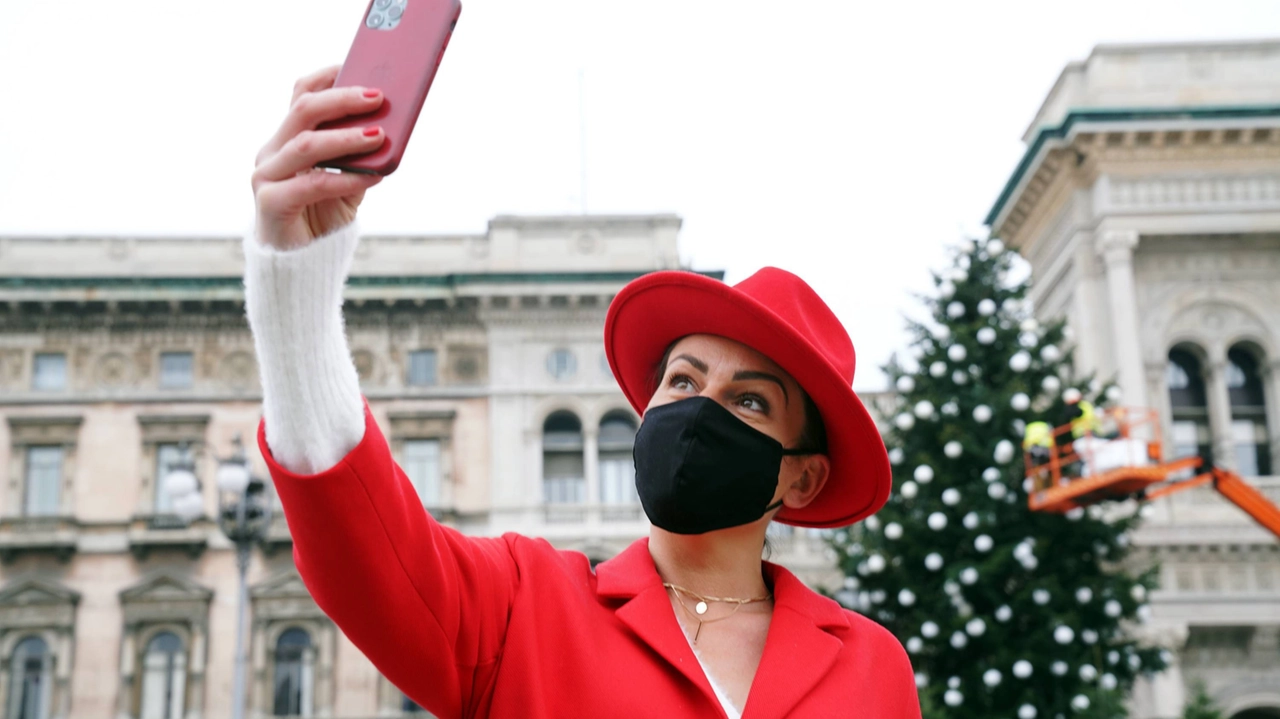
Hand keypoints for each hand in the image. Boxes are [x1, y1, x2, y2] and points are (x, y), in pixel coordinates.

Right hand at [251, 65, 386, 250]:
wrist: (302, 264)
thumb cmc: (325, 216)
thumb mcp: (350, 180)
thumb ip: (363, 156)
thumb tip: (393, 129)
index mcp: (288, 138)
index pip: (302, 93)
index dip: (328, 76)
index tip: (359, 63)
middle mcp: (273, 151)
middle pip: (303, 110)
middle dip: (343, 99)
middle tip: (378, 96)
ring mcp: (267, 176)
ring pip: (306, 144)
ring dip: (346, 137)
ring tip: (379, 134)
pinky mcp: (270, 204)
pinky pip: (310, 184)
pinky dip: (343, 179)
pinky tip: (370, 178)